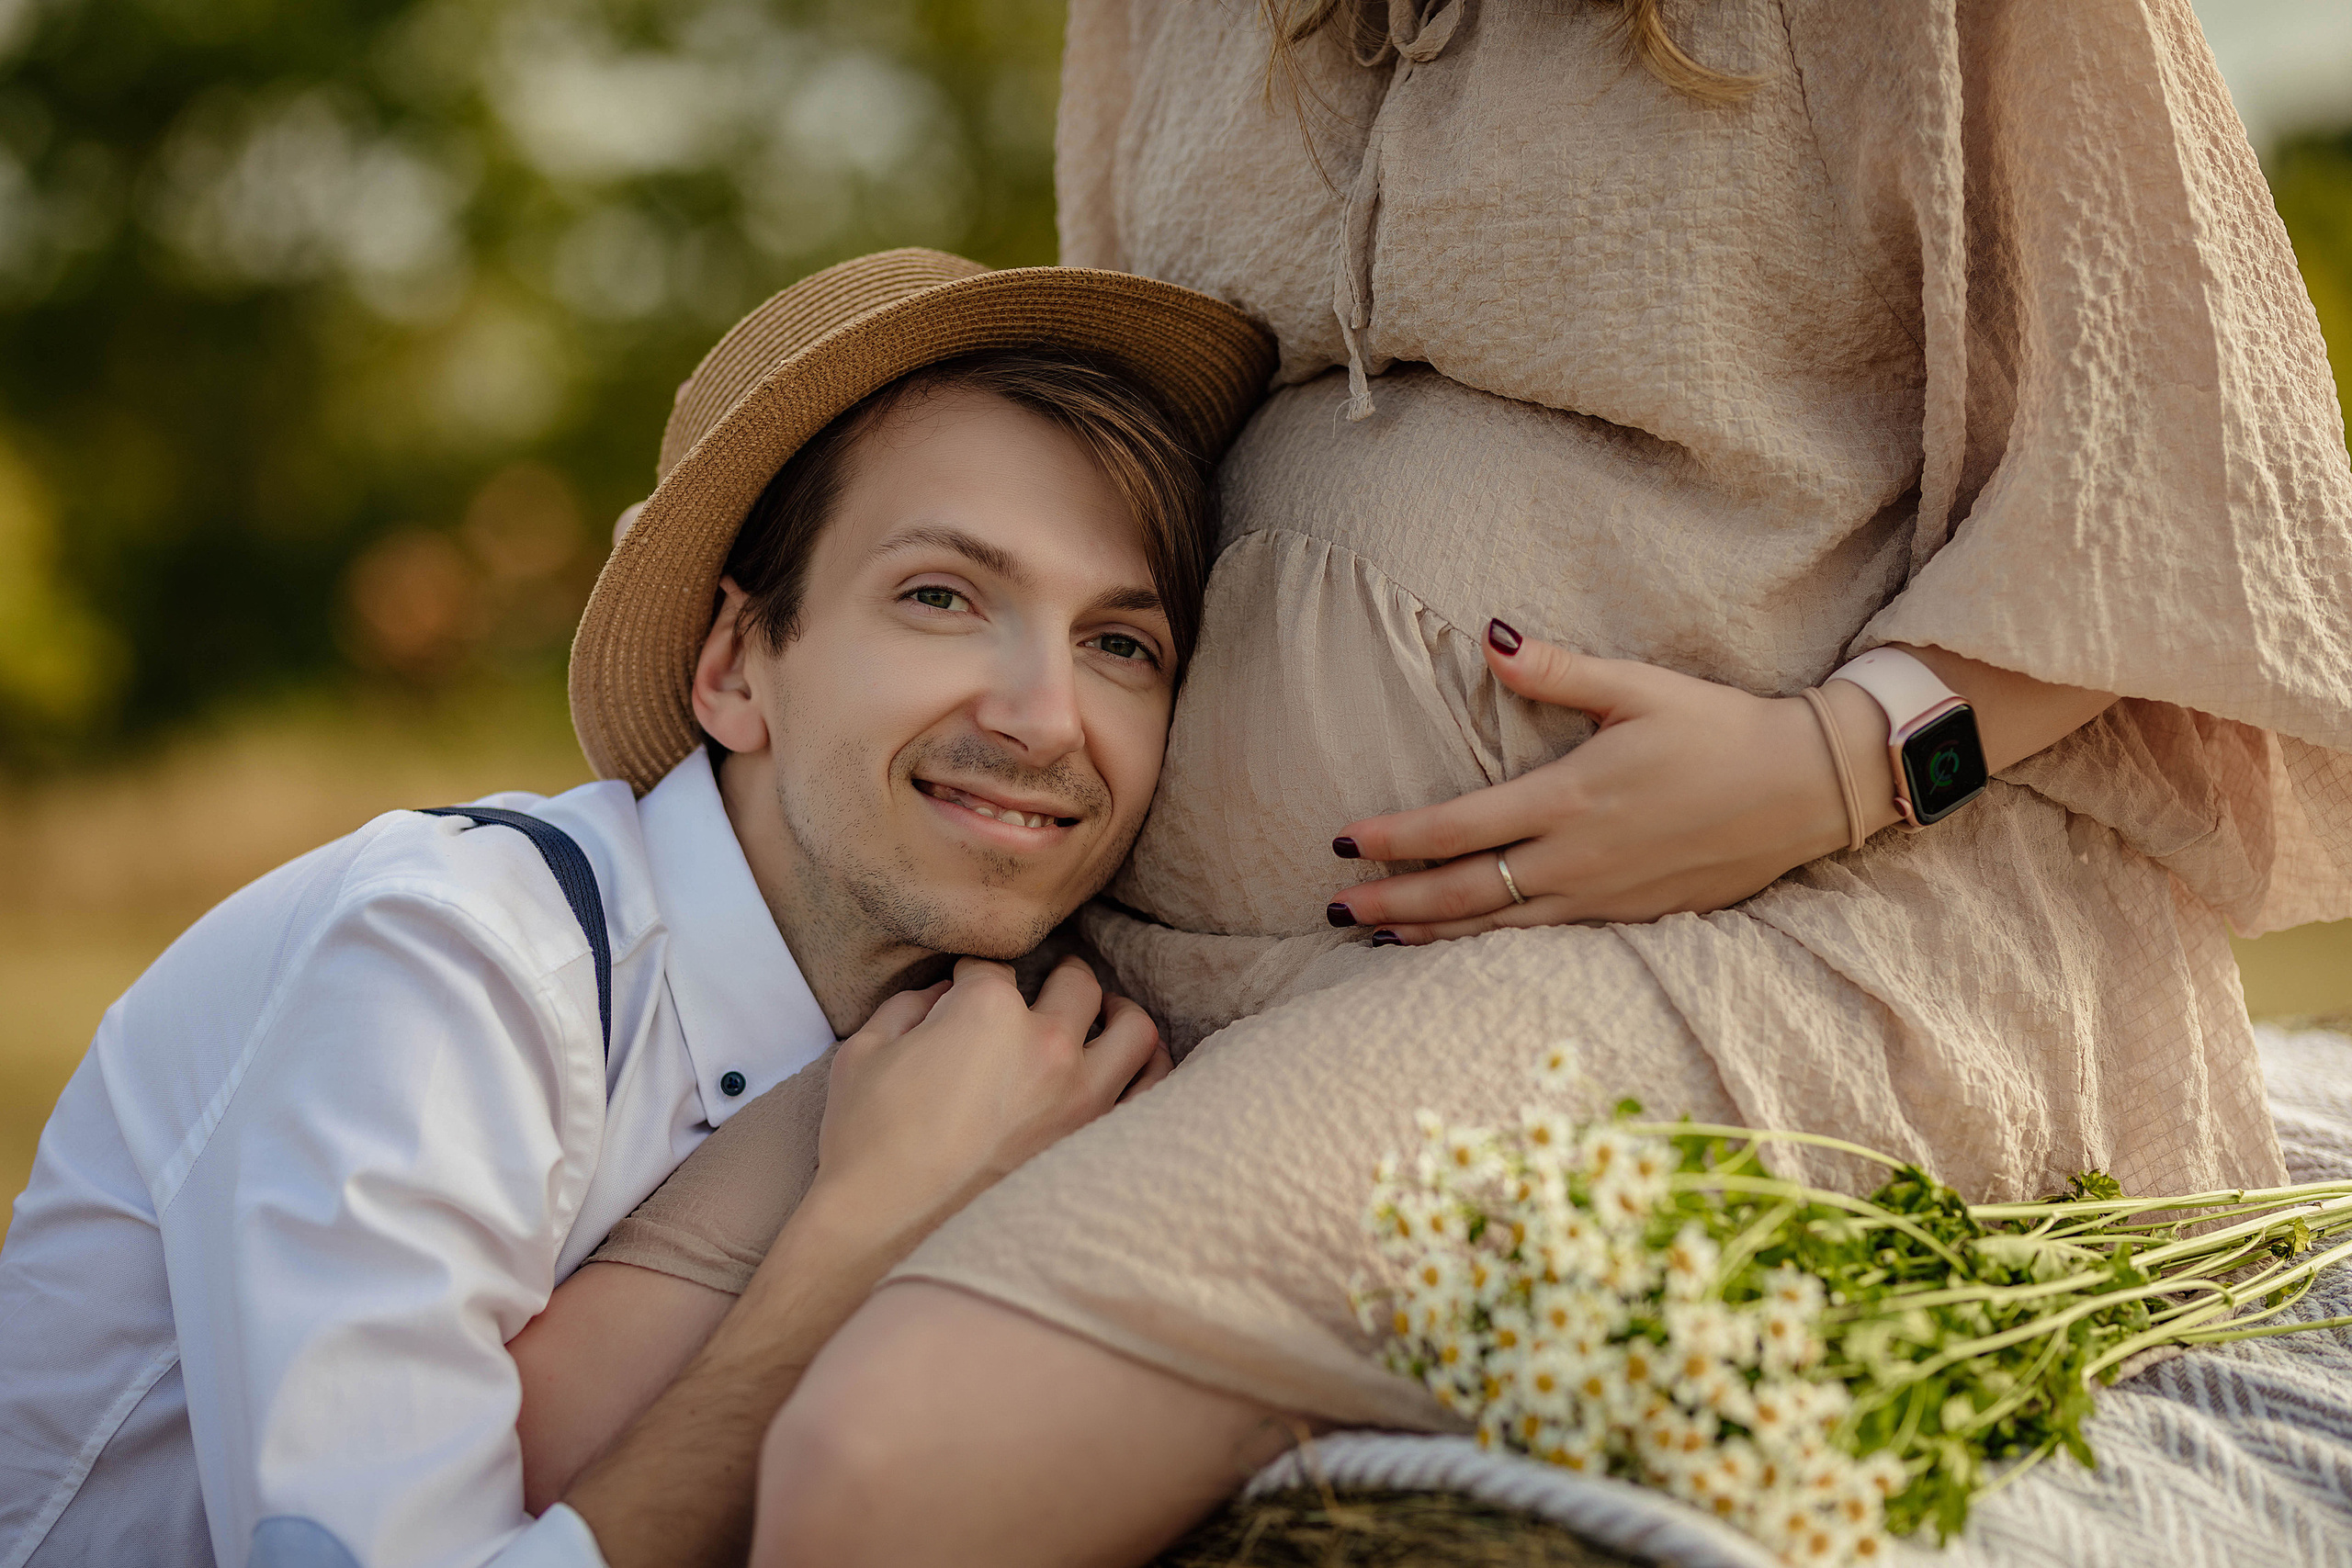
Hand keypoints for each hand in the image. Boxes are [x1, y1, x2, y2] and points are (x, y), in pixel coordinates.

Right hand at [810, 955, 1168, 1241]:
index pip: (994, 968)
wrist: (884, 1232)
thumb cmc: (866, 1145)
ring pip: (1134, 1028)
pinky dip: (1150, 1071)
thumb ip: (908, 1006)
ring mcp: (1081, 1096)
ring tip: (1105, 1014)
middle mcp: (1046, 1044)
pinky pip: (1153, 1093)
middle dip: (1057, 975)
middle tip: (1047, 985)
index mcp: (987, 1011)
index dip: (974, 973)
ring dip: (1117, 1012)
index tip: (965, 987)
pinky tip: (1133, 1066)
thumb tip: (939, 995)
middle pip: (1076, 983)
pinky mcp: (1097, 1143)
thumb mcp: (862, 1054)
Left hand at [1328, 625, 1863, 939]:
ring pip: (1497, 928)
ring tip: (1377, 937)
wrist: (1803, 788)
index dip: (1393, 839)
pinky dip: (1489, 946)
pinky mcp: (1630, 918)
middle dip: (1392, 903)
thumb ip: (1556, 670)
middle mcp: (1576, 859)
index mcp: (1570, 799)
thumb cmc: (1719, 728)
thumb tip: (1491, 639)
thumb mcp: (1637, 686)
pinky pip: (1541, 940)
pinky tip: (1462, 946)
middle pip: (1463, 893)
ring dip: (1432, 935)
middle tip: (1335, 906)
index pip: (1457, 829)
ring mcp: (1603, 898)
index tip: (1342, 843)